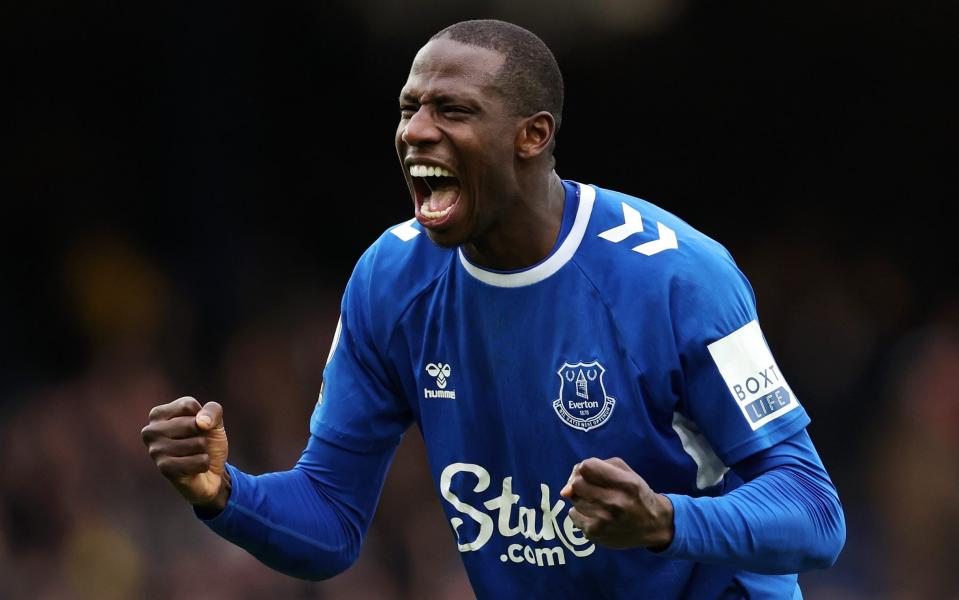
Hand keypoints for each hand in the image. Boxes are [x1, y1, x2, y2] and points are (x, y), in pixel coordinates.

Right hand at [141, 396, 229, 510]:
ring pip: (197, 443)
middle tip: (196, 444)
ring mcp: (155, 451)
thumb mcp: (214, 421)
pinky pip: (199, 461)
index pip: (188, 405)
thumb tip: (201, 422)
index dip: (202, 416)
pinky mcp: (164, 468)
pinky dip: (204, 464)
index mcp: (158, 414)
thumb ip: (212, 410)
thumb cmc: (207, 442)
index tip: (197, 427)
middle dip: (203, 435)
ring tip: (193, 455)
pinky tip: (193, 468)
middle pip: (192, 424)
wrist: (209, 473)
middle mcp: (150, 431)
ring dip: (203, 451)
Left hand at [560, 457, 673, 549]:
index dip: (584, 468)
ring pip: (574, 499)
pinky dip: (580, 513)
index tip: (591, 474)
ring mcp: (604, 520)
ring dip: (581, 498)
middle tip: (592, 488)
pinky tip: (595, 514)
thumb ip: (596, 467)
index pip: (586, 467)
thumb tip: (564, 490)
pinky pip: (573, 515)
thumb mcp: (627, 472)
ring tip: (597, 502)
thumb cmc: (636, 494)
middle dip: (581, 483)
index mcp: (626, 483)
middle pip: (576, 484)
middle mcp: (615, 502)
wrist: (653, 525)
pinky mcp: (595, 533)